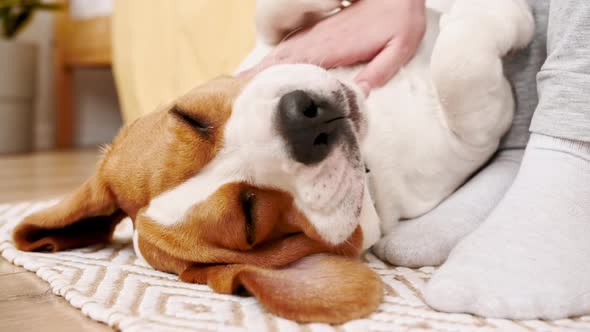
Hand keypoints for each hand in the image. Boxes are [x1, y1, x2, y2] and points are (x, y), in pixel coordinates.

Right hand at [243, 0, 425, 95]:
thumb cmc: (400, 17)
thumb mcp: (399, 46)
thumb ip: (379, 71)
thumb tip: (359, 95)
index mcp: (332, 47)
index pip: (294, 66)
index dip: (269, 80)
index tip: (248, 94)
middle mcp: (316, 41)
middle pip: (278, 62)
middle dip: (255, 80)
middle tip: (235, 99)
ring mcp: (314, 36)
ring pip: (279, 55)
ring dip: (259, 71)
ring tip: (240, 88)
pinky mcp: (317, 34)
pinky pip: (288, 49)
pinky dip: (272, 62)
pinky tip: (262, 72)